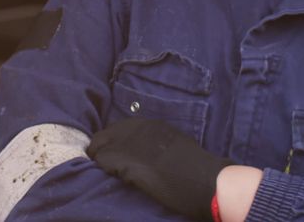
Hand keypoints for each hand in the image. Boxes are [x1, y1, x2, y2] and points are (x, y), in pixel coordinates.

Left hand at [88, 118, 231, 220]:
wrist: (204, 180)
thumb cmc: (197, 167)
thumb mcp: (176, 143)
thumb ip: (158, 143)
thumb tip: (147, 151)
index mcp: (151, 124)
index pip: (119, 129)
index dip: (115, 143)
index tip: (115, 154)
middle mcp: (137, 128)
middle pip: (105, 135)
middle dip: (103, 149)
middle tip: (106, 165)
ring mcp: (131, 143)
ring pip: (99, 147)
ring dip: (102, 160)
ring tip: (108, 172)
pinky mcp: (126, 160)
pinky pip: (103, 161)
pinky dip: (105, 169)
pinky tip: (114, 177)